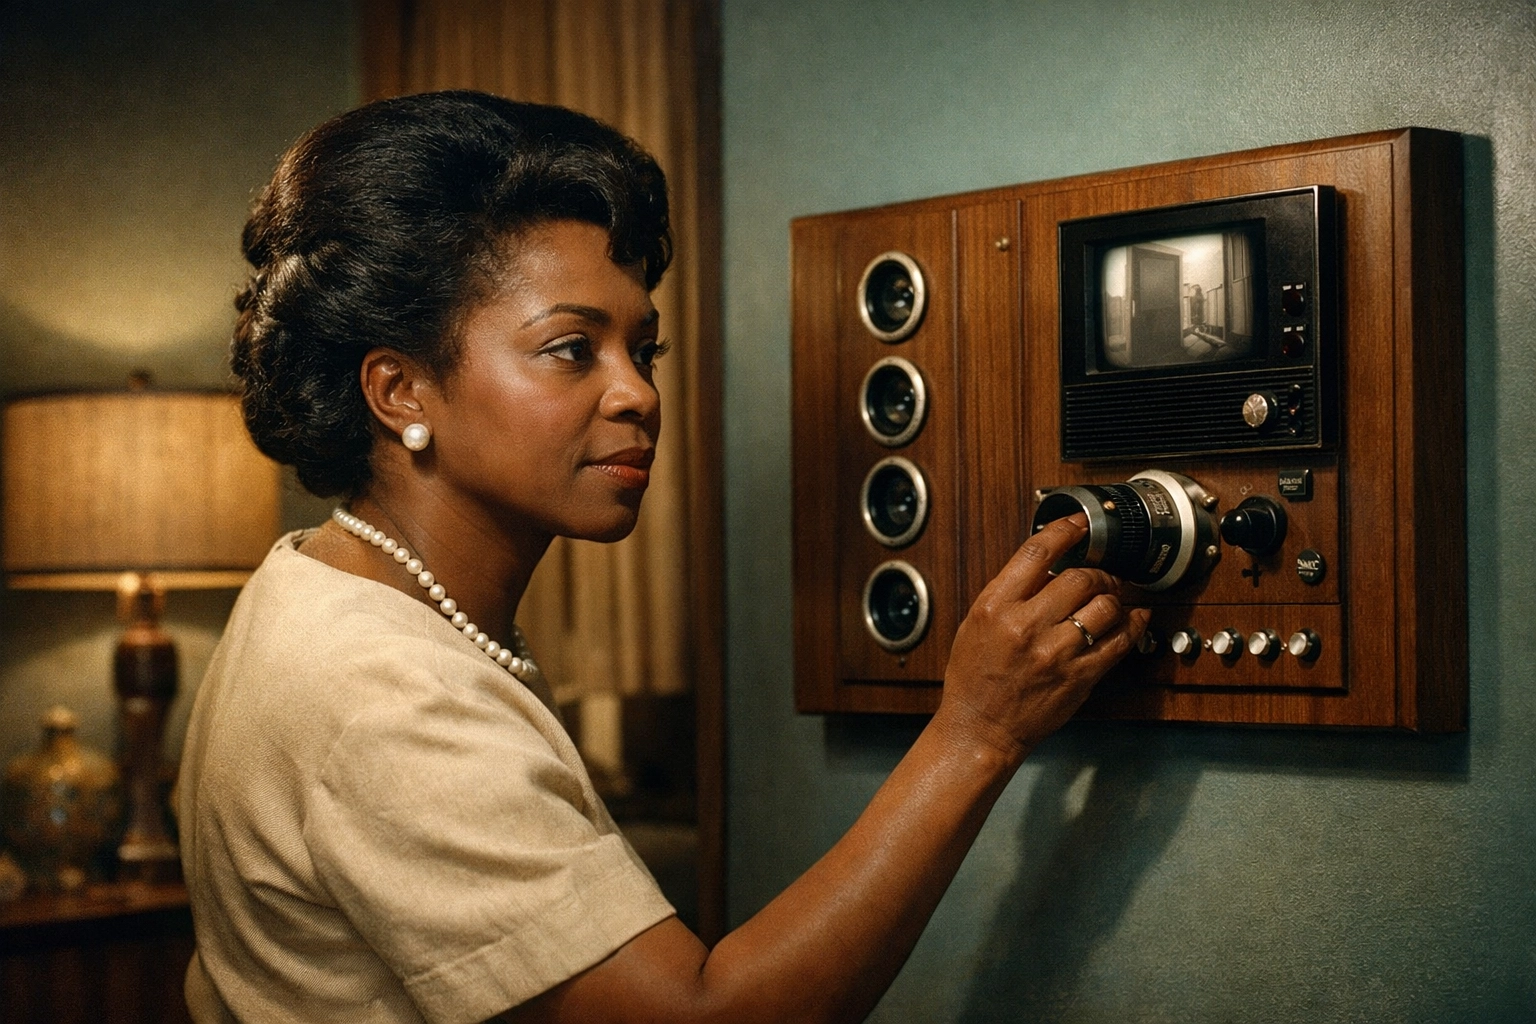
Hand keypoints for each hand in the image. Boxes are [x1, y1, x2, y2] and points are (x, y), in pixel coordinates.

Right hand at [936, 513, 1149, 763]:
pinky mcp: (1080, 676)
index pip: (1037, 554)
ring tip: (1114, 599)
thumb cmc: (974, 678)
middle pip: (1080, 578)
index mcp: (996, 607)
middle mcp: (1026, 626)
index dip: (1065, 530)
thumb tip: (1048, 569)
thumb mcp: (976, 623)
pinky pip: (1120, 641)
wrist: (979, 727)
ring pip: (1106, 606)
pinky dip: (1133, 625)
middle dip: (1098, 572)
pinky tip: (1133, 619)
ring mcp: (1056, 653)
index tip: (1080, 522)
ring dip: (1115, 597)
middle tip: (1101, 576)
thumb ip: (1010, 593)